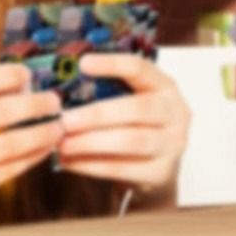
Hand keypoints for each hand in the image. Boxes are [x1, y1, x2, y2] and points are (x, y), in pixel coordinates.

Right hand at [0, 64, 62, 215]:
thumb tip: (20, 84)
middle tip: (55, 101)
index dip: (5, 76)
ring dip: (41, 134)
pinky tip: (45, 149)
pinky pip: (6, 170)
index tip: (27, 75)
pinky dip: (31, 158)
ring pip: (8, 145)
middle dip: (34, 105)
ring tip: (58, 127)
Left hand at [56, 53, 189, 199]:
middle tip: (64, 120)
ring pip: (131, 141)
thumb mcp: (132, 101)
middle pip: (138, 110)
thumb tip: (59, 91)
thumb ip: (107, 92)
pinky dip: (92, 165)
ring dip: (92, 142)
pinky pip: (123, 168)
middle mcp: (175, 114)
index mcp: (165, 88)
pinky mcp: (161, 172)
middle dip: (97, 115)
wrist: (158, 167)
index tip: (83, 64)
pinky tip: (70, 161)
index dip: (113, 65)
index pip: (141, 69)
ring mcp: (172, 144)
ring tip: (62, 144)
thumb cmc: (136, 125)